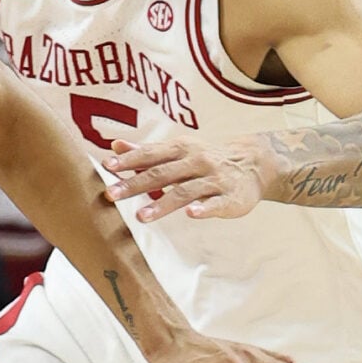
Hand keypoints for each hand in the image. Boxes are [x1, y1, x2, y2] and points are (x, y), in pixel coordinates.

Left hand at [104, 137, 271, 221]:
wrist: (254, 162)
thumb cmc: (206, 158)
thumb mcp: (178, 150)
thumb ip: (147, 152)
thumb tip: (115, 146)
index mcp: (181, 149)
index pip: (150, 155)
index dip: (129, 160)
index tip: (107, 166)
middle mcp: (196, 162)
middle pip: (162, 174)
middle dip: (135, 184)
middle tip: (111, 194)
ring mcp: (214, 180)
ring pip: (185, 191)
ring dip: (163, 204)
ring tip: (141, 216)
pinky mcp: (230, 198)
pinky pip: (216, 203)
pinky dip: (204, 209)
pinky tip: (191, 214)